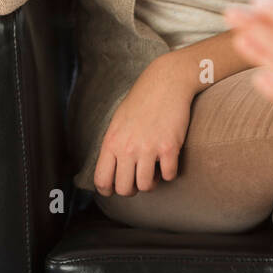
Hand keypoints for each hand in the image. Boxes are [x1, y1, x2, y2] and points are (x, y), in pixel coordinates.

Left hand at [93, 56, 193, 196]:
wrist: (167, 82)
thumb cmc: (142, 100)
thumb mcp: (118, 121)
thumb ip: (114, 145)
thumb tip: (111, 168)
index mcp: (112, 142)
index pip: (102, 180)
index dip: (108, 190)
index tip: (116, 188)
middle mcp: (128, 147)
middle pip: (124, 188)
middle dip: (131, 189)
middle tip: (138, 179)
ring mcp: (149, 148)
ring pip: (146, 186)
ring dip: (151, 182)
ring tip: (154, 170)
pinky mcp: (170, 147)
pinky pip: (168, 175)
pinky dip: (169, 173)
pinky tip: (168, 162)